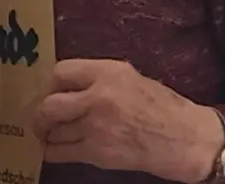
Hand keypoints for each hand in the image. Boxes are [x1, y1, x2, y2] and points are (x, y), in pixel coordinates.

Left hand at [31, 59, 223, 182]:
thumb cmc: (162, 107)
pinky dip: (53, 152)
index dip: (50, 84)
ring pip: (54, 131)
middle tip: (41, 118)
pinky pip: (61, 153)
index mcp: (109, 72)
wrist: (185, 138)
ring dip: (48, 134)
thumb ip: (99, 77)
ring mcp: (97, 126)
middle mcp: (99, 97)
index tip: (49, 91)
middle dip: (40, 113)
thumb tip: (68, 84)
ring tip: (48, 134)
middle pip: (50, 104)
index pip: (61, 72)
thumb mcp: (131, 78)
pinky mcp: (98, 152)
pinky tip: (55, 149)